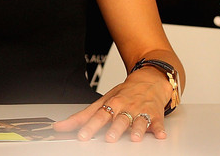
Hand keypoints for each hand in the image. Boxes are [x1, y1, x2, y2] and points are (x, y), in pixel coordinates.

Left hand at [52, 68, 171, 141]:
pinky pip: (158, 123)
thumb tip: (60, 126)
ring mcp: (140, 111)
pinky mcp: (155, 115)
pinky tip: (159, 135)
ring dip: (136, 129)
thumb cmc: (124, 93)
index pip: (97, 116)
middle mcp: (125, 107)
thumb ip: (84, 116)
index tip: (81, 135)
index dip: (89, 126)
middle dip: (113, 128)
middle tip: (109, 138)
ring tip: (134, 137)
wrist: (149, 80)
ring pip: (138, 121)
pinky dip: (159, 129)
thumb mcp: (103, 101)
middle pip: (118, 119)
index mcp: (111, 104)